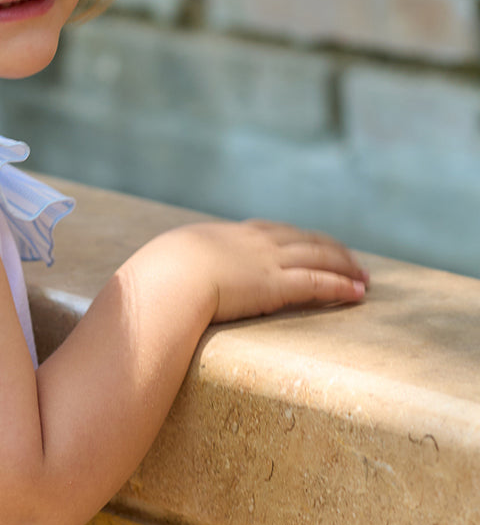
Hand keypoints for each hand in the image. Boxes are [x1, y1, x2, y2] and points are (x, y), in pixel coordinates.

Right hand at [160, 219, 369, 325]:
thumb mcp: (168, 264)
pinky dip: (341, 286)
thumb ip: (177, 270)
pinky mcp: (277, 285)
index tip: (311, 243)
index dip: (297, 237)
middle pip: (305, 239)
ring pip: (320, 258)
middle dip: (332, 249)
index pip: (274, 231)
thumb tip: (160, 281)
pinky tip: (358, 293)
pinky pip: (318, 282)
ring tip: (364, 278)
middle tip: (352, 261)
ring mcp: (268, 262)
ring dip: (345, 267)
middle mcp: (255, 242)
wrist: (167, 278)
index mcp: (229, 235)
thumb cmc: (158, 276)